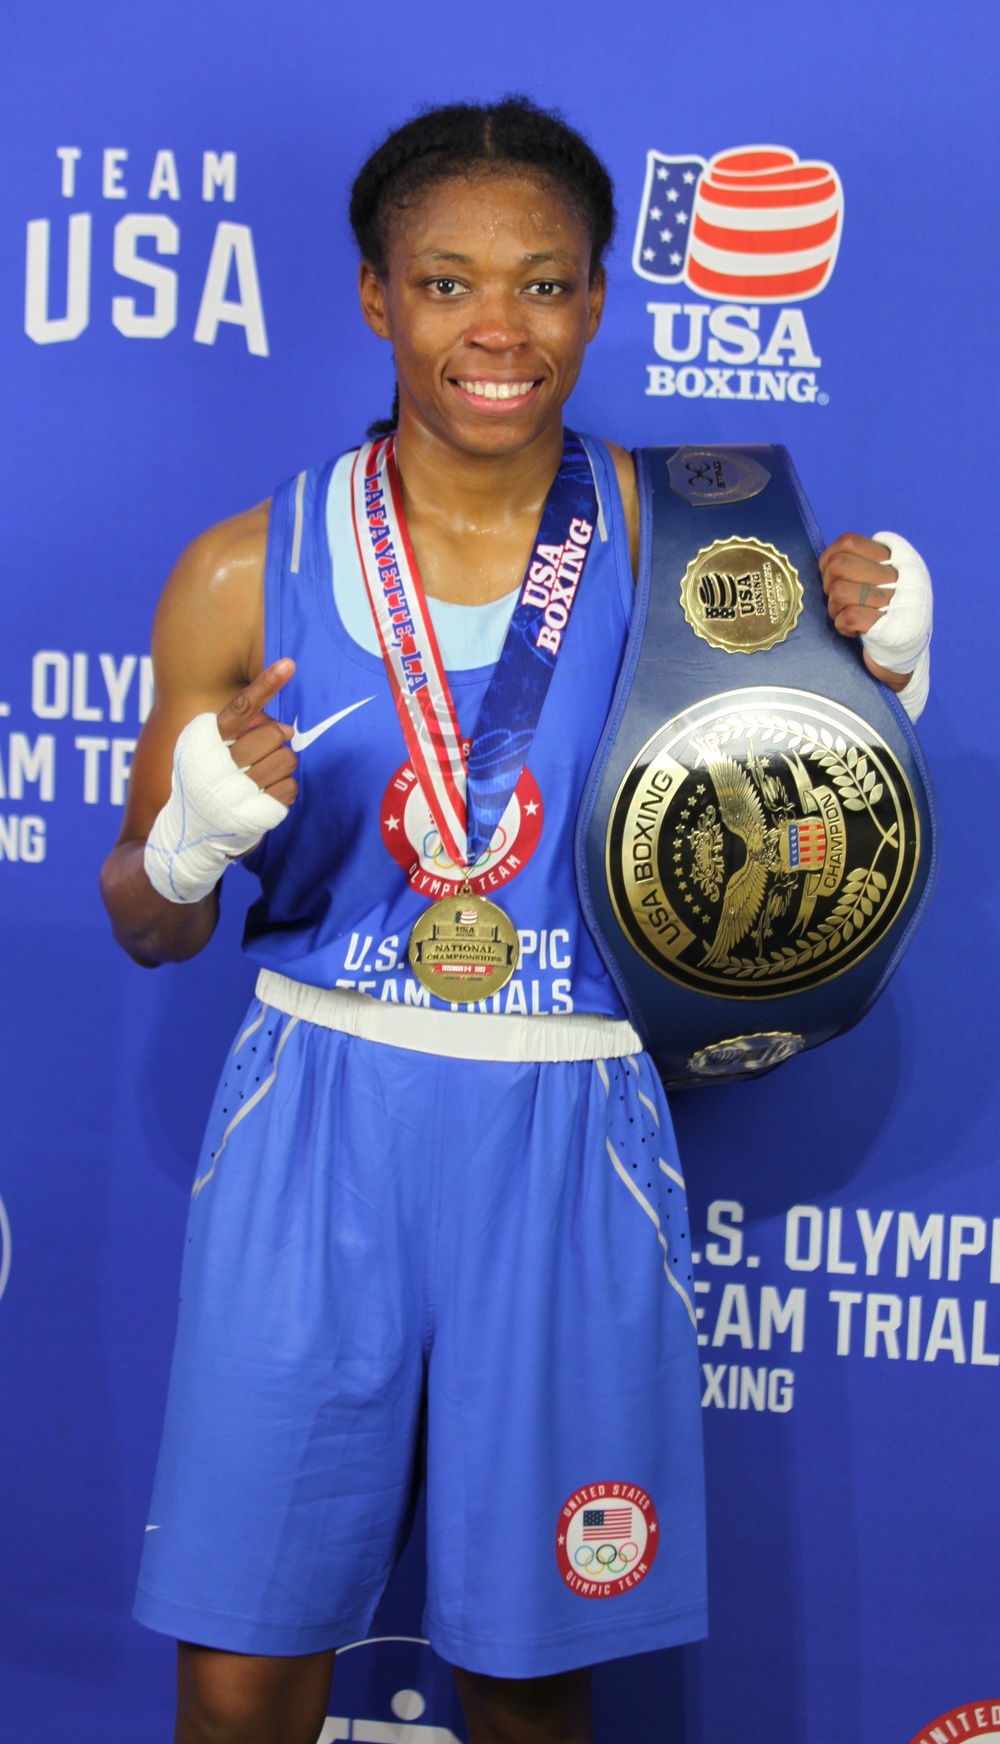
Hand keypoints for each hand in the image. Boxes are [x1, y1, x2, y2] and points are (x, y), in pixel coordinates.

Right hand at [219, 658, 298, 806]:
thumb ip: (238, 733)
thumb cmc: (206, 779)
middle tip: (271, 747)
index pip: (242, 706)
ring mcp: (238, 789)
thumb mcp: (206, 750)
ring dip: (283, 764)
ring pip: (287, 760)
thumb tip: (280, 727)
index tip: (289, 664)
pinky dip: (285, 789)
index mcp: (207, 740)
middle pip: (272, 734)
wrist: (192, 832)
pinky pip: (291, 787)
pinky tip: (266, 794)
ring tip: (265, 775)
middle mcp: (220, 762)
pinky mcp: (255, 812)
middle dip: (279, 738)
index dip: (267, 684)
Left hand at [818, 533, 908, 692]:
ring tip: (848, 615)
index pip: (848, 542)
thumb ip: (858, 564)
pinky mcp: (888, 627)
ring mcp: (896, 600)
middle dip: (829, 585)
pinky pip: (848, 617)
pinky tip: (855, 631)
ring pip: (839, 591)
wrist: (906, 655)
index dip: (829, 558)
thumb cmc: (886, 615)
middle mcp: (898, 575)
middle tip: (840, 600)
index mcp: (895, 558)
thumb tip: (826, 561)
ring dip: (835, 609)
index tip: (832, 577)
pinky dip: (843, 626)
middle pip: (838, 565)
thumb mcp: (878, 581)